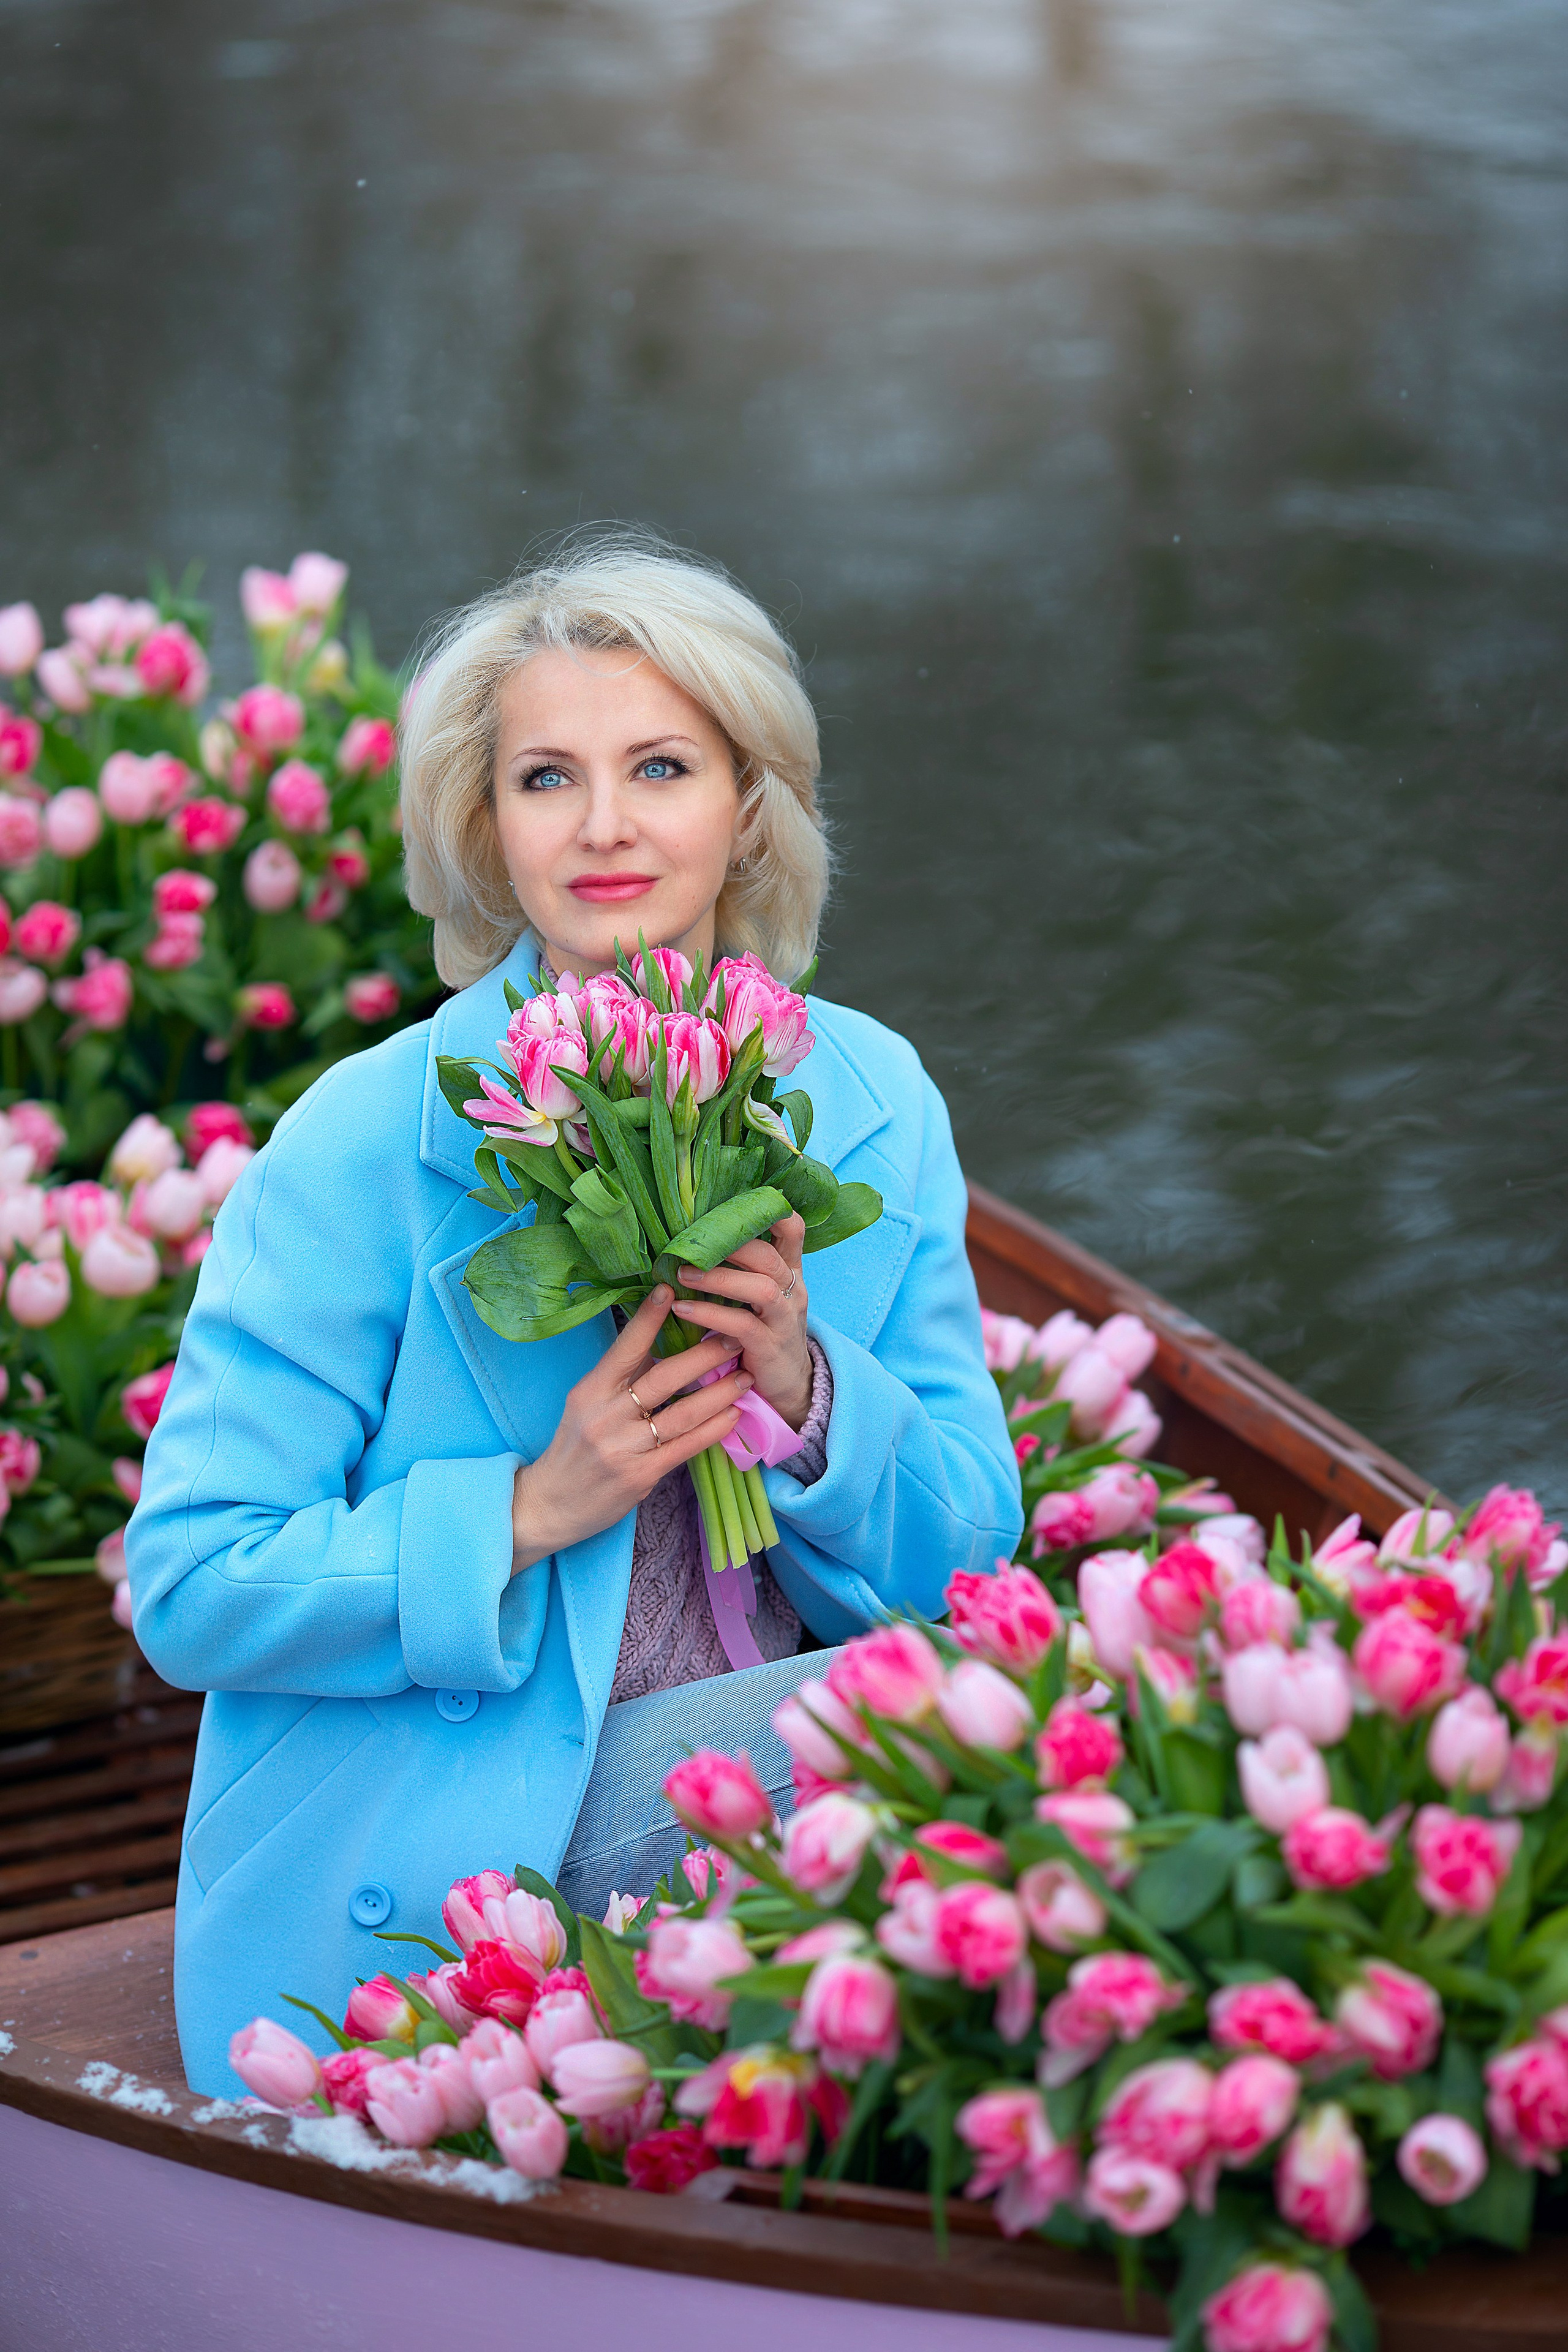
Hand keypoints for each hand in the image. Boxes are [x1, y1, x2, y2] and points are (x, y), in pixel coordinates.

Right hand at [509, 1286, 750, 1574]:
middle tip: (734, 1336)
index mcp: (590, 1391)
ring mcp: (624, 1448)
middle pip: (662, 1378)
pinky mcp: (640, 1476)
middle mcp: (605, 1417)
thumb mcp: (586, 1404)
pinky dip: (712, 1430)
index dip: (647, 1319)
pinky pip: (685, 1448)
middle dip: (703, 1356)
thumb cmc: (573, 1447)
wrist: (549, 1504)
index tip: (670, 1289)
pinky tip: (733, 1416)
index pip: (624, 1349)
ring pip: (681, 1414)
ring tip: (745, 1375)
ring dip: (719, 1393)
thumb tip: (657, 1340)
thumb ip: (620, 1376)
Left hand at [672, 1214, 811, 1430]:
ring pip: (760, 1288)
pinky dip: (711, 1315)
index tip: (730, 1204)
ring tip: (681, 1276)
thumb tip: (698, 1237)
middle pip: (769, 1255)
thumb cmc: (765, 1333)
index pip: (792, 1230)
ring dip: (717, 1278)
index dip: (770, 1211)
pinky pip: (742, 1325)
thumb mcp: (762, 1298)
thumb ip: (743, 1270)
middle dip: (729, 1245)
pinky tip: (684, 1310)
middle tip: (688, 1243)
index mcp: (789, 1272)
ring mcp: (784, 1319)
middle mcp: (792, 1291)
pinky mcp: (770, 1347)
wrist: (790, 1386)